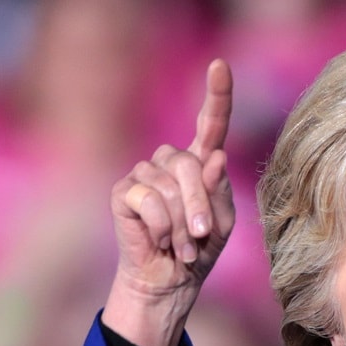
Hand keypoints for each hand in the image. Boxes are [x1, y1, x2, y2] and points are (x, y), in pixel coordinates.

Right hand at [103, 60, 234, 345]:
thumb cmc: (199, 250)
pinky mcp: (124, 191)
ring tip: (181, 245)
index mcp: (202, 163)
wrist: (169, 281)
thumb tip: (215, 158)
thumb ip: (219, 191)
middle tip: (202, 237)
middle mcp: (171, 161)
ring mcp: (144, 173)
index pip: (211, 123)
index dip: (216, 95)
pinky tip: (159, 240)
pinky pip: (149, 199)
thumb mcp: (221, 223)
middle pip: (190, 164)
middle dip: (200, 205)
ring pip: (169, 185)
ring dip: (182, 223)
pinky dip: (161, 226)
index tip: (220, 65)